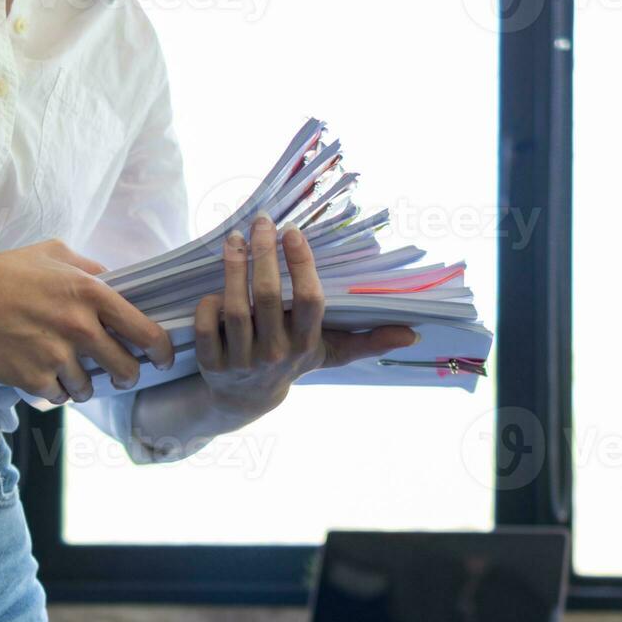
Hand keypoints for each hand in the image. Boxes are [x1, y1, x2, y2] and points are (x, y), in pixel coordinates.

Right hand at [0, 239, 173, 402]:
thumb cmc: (7, 272)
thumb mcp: (54, 254)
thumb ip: (91, 269)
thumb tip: (117, 282)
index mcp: (92, 294)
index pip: (145, 332)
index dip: (161, 350)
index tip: (162, 358)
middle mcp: (80, 327)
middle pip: (125, 368)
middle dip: (126, 375)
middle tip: (120, 374)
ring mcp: (57, 356)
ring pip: (90, 387)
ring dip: (84, 383)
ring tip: (68, 369)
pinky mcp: (34, 378)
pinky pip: (60, 396)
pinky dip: (55, 389)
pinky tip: (43, 372)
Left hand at [193, 214, 415, 416]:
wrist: (247, 399)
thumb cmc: (293, 362)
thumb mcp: (330, 353)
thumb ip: (368, 341)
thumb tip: (413, 334)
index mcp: (307, 344)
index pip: (310, 301)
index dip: (302, 265)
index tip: (293, 232)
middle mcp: (276, 354)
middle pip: (268, 297)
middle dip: (263, 254)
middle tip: (261, 222)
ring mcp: (242, 361)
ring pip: (235, 308)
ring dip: (233, 269)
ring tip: (234, 239)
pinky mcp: (213, 365)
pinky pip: (207, 327)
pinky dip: (208, 304)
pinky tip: (214, 284)